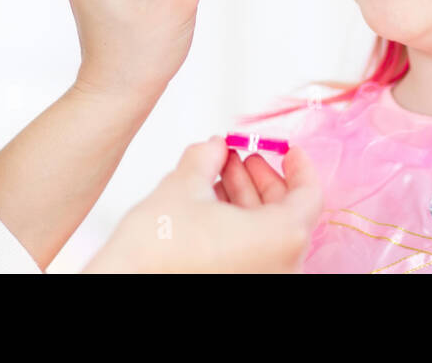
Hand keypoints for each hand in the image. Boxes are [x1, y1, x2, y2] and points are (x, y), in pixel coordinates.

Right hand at [85, 137, 322, 272]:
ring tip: (218, 172)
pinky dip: (238, 224)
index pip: (310, 195)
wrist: (121, 285)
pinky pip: (252, 251)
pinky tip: (211, 202)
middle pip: (287, 213)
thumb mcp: (184, 185)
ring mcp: (261, 279)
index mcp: (281, 239)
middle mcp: (279, 266)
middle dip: (262, 178)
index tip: (287, 150)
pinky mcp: (239, 284)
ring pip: (266, 233)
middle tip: (243, 156)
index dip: (298, 166)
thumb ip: (207, 157)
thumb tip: (214, 146)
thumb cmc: (156, 250)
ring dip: (246, 198)